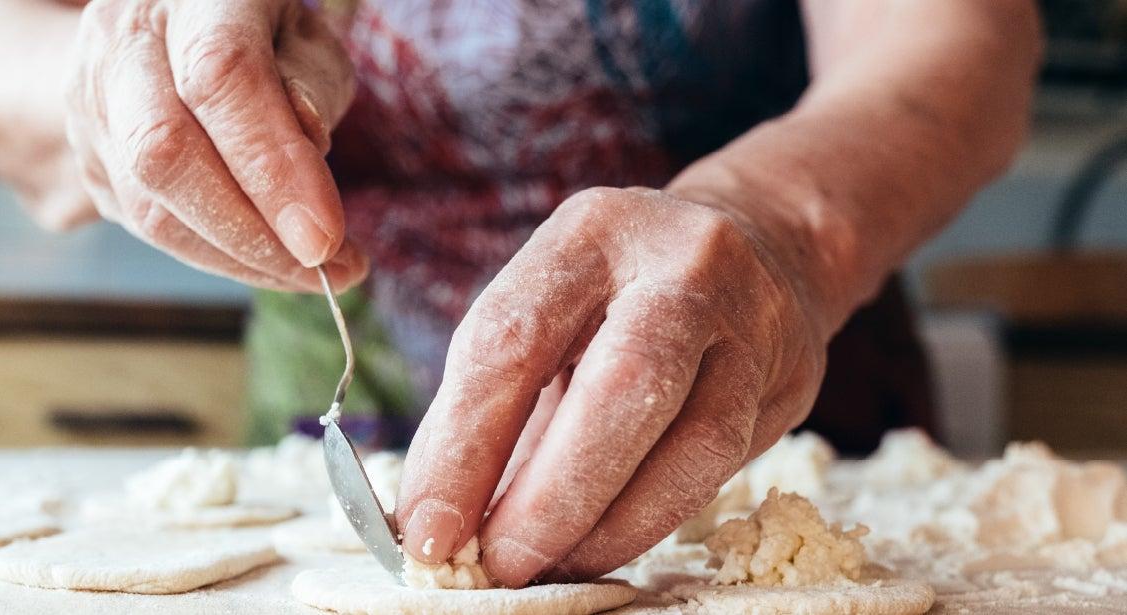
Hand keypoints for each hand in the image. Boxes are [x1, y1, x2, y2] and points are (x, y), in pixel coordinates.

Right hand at [64, 0, 364, 290]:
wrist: (162, 33)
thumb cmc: (256, 33)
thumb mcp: (304, 35)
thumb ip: (311, 84)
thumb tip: (306, 150)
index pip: (220, 77)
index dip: (272, 165)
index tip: (325, 236)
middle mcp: (122, 40)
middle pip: (164, 151)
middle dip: (252, 232)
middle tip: (326, 270)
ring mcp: (92, 102)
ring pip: (152, 207)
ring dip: (242, 259)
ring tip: (316, 275)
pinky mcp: (89, 160)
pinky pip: (152, 228)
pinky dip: (220, 258)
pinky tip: (271, 261)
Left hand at [395, 187, 834, 586]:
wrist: (761, 240)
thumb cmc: (619, 289)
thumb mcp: (547, 308)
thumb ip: (489, 404)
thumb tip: (431, 514)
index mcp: (591, 232)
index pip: (515, 338)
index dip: (464, 446)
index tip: (426, 528)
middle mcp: (682, 263)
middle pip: (622, 386)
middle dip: (550, 496)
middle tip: (496, 563)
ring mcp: (752, 318)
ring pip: (694, 440)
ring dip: (609, 525)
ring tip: (549, 568)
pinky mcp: (790, 376)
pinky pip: (722, 468)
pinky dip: (652, 520)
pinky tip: (602, 548)